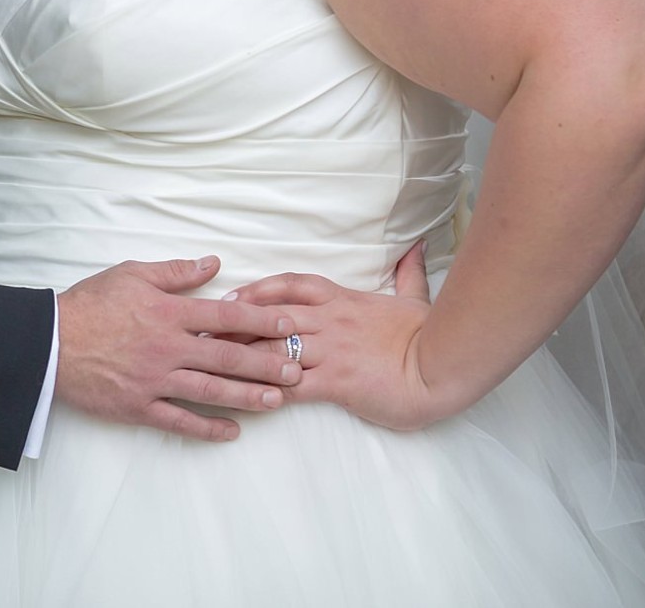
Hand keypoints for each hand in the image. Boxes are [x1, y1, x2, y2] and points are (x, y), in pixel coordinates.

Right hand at [56, 256, 303, 442]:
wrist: (48, 343)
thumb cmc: (90, 304)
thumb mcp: (132, 274)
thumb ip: (176, 272)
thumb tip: (214, 263)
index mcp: (168, 312)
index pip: (226, 314)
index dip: (260, 319)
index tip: (288, 324)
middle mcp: (168, 348)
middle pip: (227, 356)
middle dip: (266, 364)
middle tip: (297, 369)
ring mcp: (155, 380)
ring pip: (211, 391)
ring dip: (247, 397)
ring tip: (277, 401)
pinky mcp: (139, 406)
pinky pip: (180, 421)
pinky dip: (207, 428)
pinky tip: (232, 431)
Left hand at [228, 243, 445, 431]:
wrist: (441, 367)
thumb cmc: (426, 335)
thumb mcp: (415, 298)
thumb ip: (409, 273)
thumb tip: (417, 246)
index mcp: (342, 300)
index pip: (291, 284)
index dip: (258, 288)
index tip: (232, 296)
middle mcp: (329, 321)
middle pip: (271, 316)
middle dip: (235, 325)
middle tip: (203, 331)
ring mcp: (330, 351)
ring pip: (275, 349)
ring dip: (242, 357)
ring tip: (210, 365)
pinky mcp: (335, 383)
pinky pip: (292, 386)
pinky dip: (267, 392)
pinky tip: (246, 398)